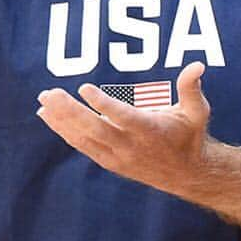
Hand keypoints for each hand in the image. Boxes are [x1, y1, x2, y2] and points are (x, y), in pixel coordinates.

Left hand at [36, 62, 209, 194]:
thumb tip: (197, 65)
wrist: (186, 175)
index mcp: (150, 130)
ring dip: (61, 120)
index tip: (84, 88)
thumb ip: (191, 88)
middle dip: (69, 111)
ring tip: (43, 101)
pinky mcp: (110, 161)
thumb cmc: (189, 136)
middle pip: (95, 128)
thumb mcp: (197, 111)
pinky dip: (64, 131)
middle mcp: (131, 146)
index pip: (122, 116)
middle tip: (49, 93)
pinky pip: (83, 146)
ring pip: (84, 138)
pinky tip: (48, 116)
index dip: (103, 103)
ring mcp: (118, 156)